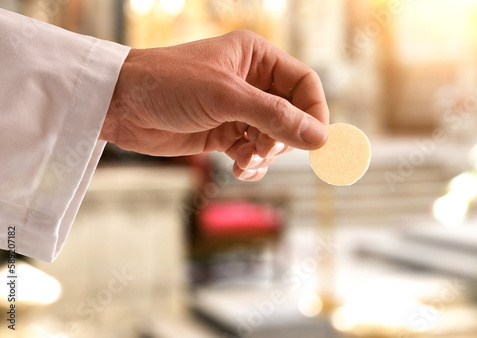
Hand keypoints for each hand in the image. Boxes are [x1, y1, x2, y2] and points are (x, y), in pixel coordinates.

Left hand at [100, 30, 328, 180]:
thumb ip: (274, 117)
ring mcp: (236, 110)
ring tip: (244, 160)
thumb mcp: (225, 96)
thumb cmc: (169, 84)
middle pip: (291, 115)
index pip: (304, 85)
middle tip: (262, 149)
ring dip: (265, 155)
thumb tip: (319, 137)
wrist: (120, 105)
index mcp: (256, 58)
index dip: (314, 113)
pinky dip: (251, 164)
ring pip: (272, 138)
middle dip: (282, 138)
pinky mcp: (222, 133)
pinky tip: (239, 168)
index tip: (316, 142)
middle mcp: (251, 82)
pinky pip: (251, 152)